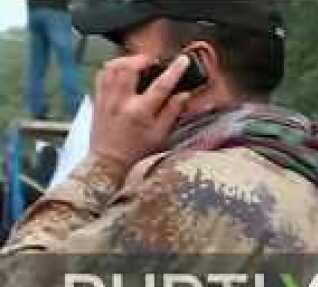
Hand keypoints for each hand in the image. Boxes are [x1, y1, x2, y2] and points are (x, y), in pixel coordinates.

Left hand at [89, 54, 193, 171]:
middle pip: (130, 67)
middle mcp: (121, 102)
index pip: (161, 85)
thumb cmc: (136, 151)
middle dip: (144, 59)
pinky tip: (121, 70)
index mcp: (141, 112)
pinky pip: (102, 74)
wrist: (108, 161)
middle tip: (154, 61)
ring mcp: (106, 98)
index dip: (174, 70)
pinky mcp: (97, 98)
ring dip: (127, 60)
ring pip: (113, 66)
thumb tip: (184, 95)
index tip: (183, 60)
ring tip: (138, 63)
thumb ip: (172, 112)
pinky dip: (112, 67)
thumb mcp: (161, 135)